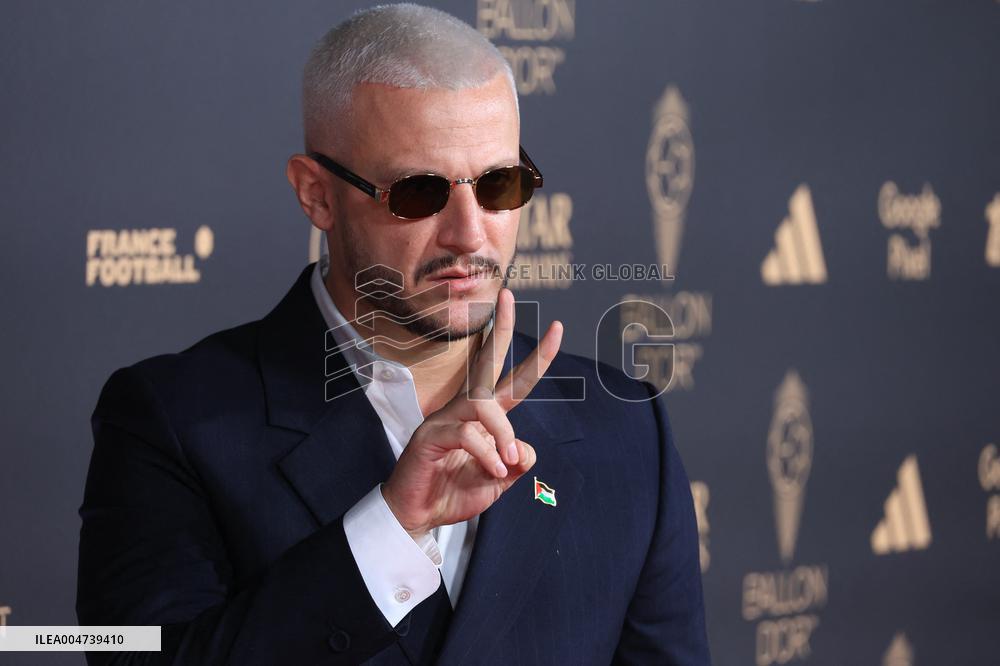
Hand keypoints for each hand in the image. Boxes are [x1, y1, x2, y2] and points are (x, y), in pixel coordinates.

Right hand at [381, 287, 562, 536]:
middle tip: (510, 296)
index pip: (513, 381)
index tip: (557, 328)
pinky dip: (485, 453)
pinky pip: (466, 434)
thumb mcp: (498, 479)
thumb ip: (516, 463)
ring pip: (483, 404)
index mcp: (484, 417)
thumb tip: (525, 451)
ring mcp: (445, 419)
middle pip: (486, 362)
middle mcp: (464, 410)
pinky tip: (492, 471)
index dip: (537, 356)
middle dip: (500, 328)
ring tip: (507, 460)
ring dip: (503, 432)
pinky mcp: (430, 436)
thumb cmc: (454, 492)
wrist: (417, 515)